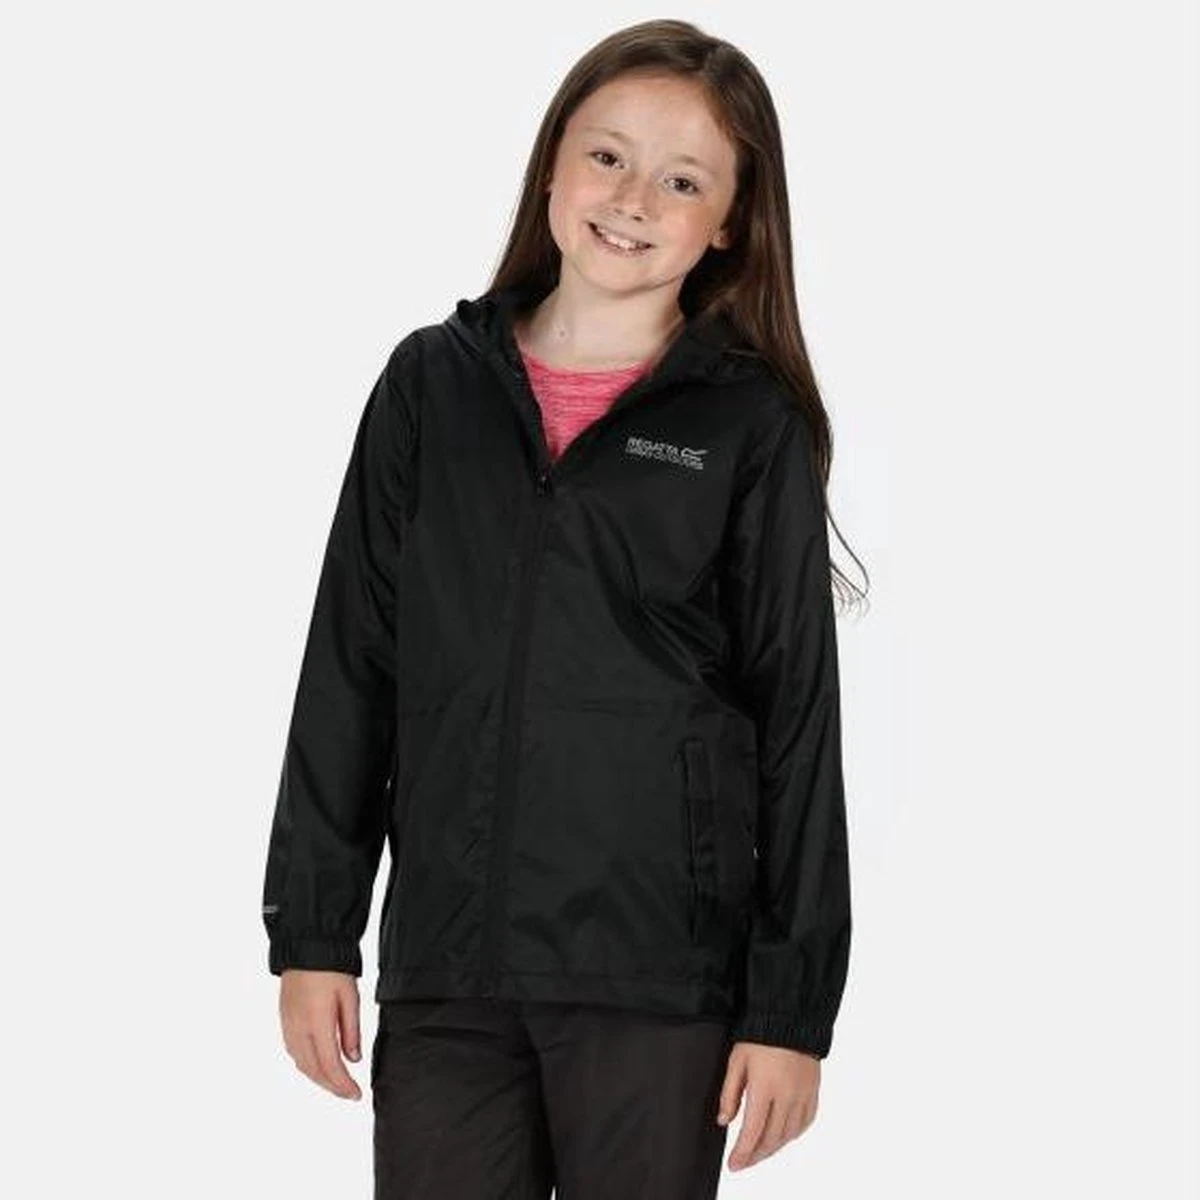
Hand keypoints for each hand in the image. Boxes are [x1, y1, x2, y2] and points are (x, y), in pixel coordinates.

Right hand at [279, 969, 363, 1099]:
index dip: (343, 1085)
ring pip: (302, 1065)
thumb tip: (353, 1060)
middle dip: (332, 1086)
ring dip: (319, 1078)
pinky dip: (308, 1065)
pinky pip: (295, 1053)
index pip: (330, 1066)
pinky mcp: (285, 1022)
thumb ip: (351, 1031)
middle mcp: (298, 1030)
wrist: (307, 949)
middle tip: (349, 1093)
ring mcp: (288, 1027)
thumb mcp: (350, 997)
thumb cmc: (332, 969)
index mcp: (317, 1023)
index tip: (356, 1094)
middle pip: (314, 1070)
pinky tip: (319, 1066)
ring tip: (337, 1083)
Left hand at [716, 1041, 819, 1170]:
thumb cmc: (759, 1036)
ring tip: (760, 1152)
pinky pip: (805, 1122)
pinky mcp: (813, 1091)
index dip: (742, 1153)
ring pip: (789, 1134)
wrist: (790, 1018)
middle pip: (772, 1139)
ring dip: (774, 1148)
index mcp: (765, 1087)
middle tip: (744, 1162)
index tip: (733, 1165)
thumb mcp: (737, 1060)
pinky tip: (783, 1136)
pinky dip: (793, 1134)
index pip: (752, 1131)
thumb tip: (723, 1120)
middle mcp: (787, 1096)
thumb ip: (730, 1092)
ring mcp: (803, 1095)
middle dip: (756, 1155)